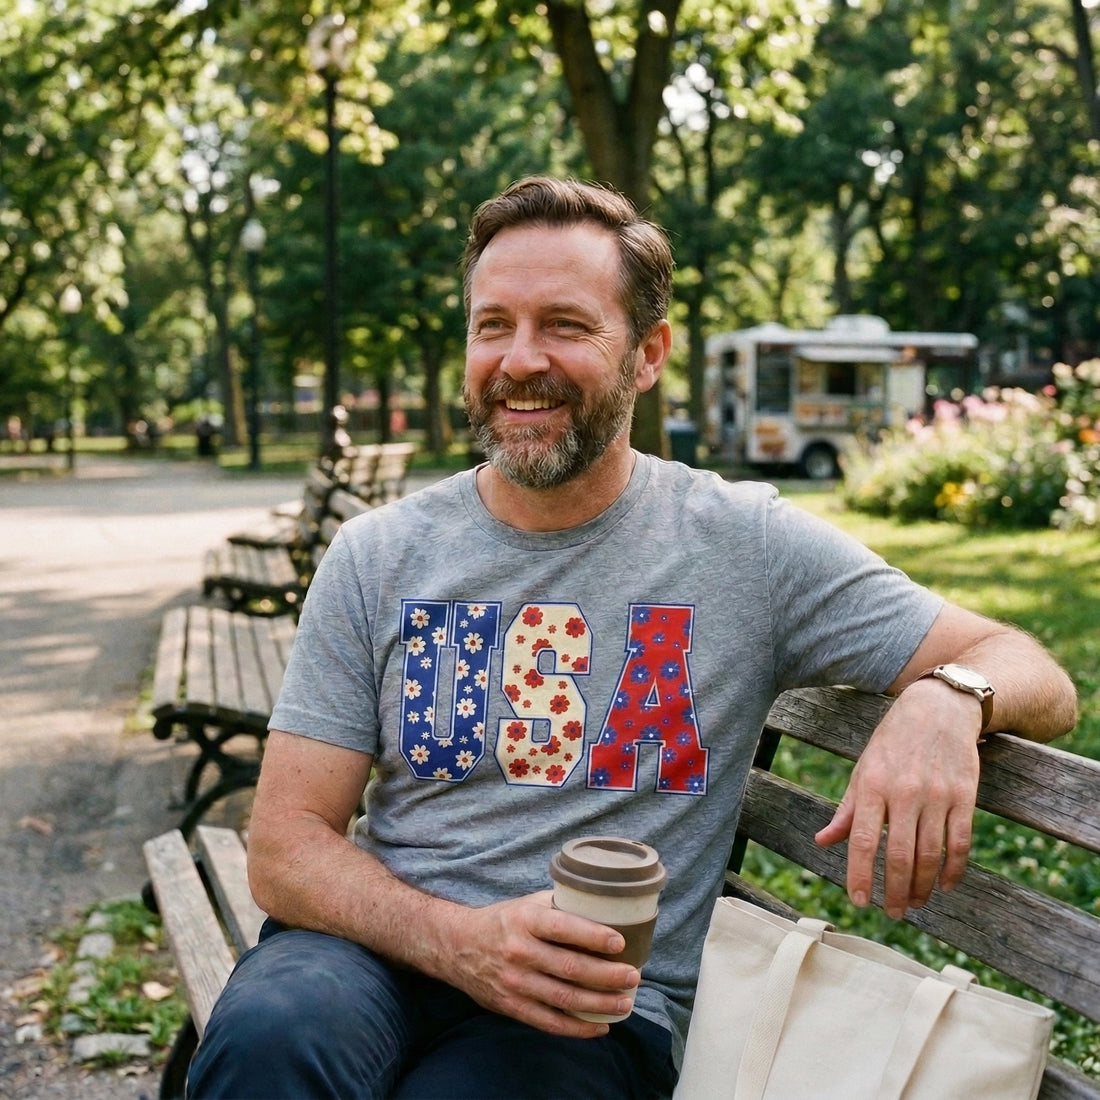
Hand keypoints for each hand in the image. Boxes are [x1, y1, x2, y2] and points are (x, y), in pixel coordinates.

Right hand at [441, 890, 640, 1037]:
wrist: (458, 946)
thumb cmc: (502, 921)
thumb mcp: (527, 904)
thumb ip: (560, 906)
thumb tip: (602, 905)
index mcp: (525, 920)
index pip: (563, 928)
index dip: (593, 936)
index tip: (620, 942)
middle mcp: (519, 951)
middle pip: (570, 968)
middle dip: (607, 975)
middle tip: (633, 976)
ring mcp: (515, 982)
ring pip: (564, 997)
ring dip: (599, 1003)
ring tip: (625, 1002)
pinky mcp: (512, 1006)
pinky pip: (549, 1022)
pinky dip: (577, 1027)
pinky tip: (600, 1026)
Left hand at [814, 681, 981, 917]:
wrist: (937, 709)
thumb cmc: (892, 744)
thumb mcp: (863, 770)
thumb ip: (846, 810)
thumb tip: (822, 841)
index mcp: (872, 786)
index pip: (863, 841)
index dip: (860, 875)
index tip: (859, 901)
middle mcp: (904, 793)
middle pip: (900, 855)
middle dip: (896, 891)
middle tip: (893, 913)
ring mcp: (936, 795)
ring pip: (931, 854)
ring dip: (923, 886)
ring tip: (915, 903)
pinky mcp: (964, 796)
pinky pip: (961, 842)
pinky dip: (954, 869)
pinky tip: (945, 885)